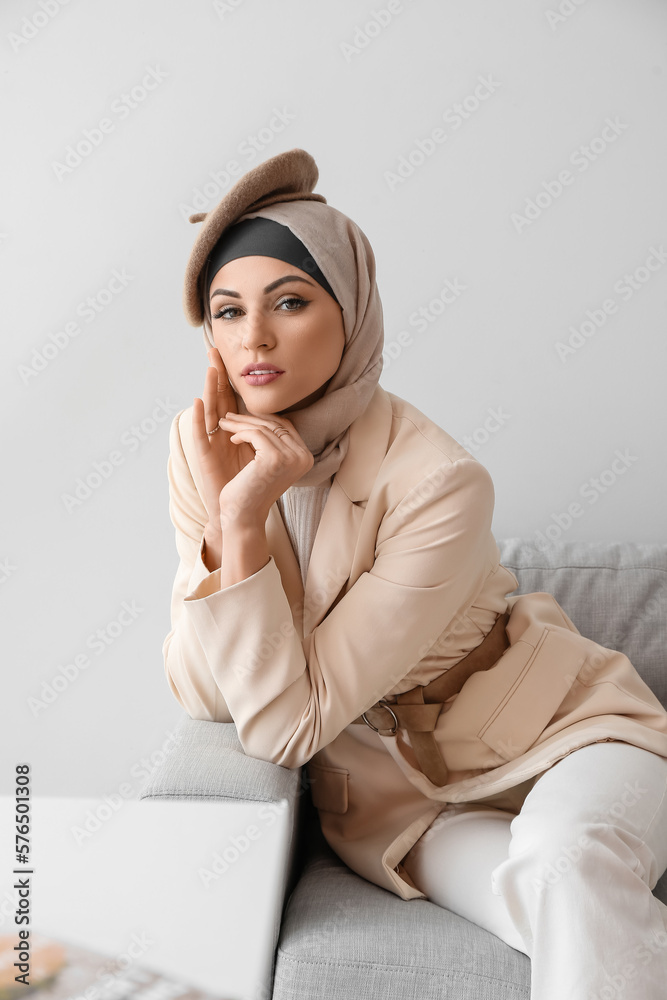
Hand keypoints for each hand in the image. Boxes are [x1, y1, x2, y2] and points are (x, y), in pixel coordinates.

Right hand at [191, 348, 254, 532]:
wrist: (239, 513)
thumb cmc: (251, 486)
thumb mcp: (264, 454)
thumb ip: (266, 435)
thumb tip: (280, 417)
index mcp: (233, 432)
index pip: (232, 399)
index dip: (230, 379)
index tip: (231, 355)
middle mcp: (219, 434)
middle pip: (218, 398)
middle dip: (217, 374)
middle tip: (214, 348)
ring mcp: (210, 443)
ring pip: (209, 409)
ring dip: (209, 388)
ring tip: (210, 367)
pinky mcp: (203, 456)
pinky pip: (199, 433)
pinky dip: (197, 417)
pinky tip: (197, 401)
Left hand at [216, 411, 313, 527]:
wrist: (243, 516)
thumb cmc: (251, 490)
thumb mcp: (268, 463)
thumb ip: (274, 442)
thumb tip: (265, 415)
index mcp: (305, 458)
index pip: (285, 426)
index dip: (263, 418)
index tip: (243, 416)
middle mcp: (303, 457)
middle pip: (275, 424)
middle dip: (249, 418)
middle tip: (228, 415)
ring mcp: (291, 457)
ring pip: (263, 427)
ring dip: (240, 423)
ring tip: (224, 423)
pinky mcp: (275, 458)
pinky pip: (255, 433)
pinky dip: (240, 433)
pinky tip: (231, 439)